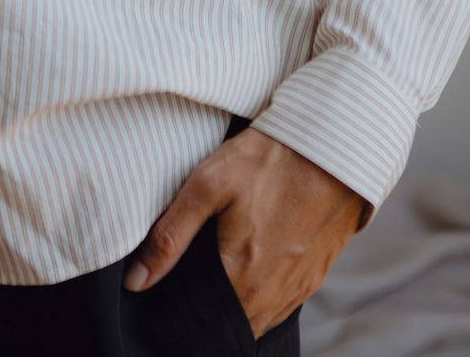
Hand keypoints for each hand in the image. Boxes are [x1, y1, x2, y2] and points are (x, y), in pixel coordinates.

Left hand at [122, 128, 365, 337]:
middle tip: (198, 272)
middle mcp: (274, 297)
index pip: (206, 324)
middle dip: (212, 307)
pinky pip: (282, 301)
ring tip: (224, 265)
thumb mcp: (208, 185)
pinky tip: (254, 259)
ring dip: (239, 301)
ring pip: (259, 316)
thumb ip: (170, 236)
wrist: (332, 144)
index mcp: (243, 282)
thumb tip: (137, 280)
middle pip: (233, 322)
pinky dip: (264, 291)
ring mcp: (299, 288)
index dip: (187, 310)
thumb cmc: (269, 160)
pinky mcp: (316, 274)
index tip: (177, 288)